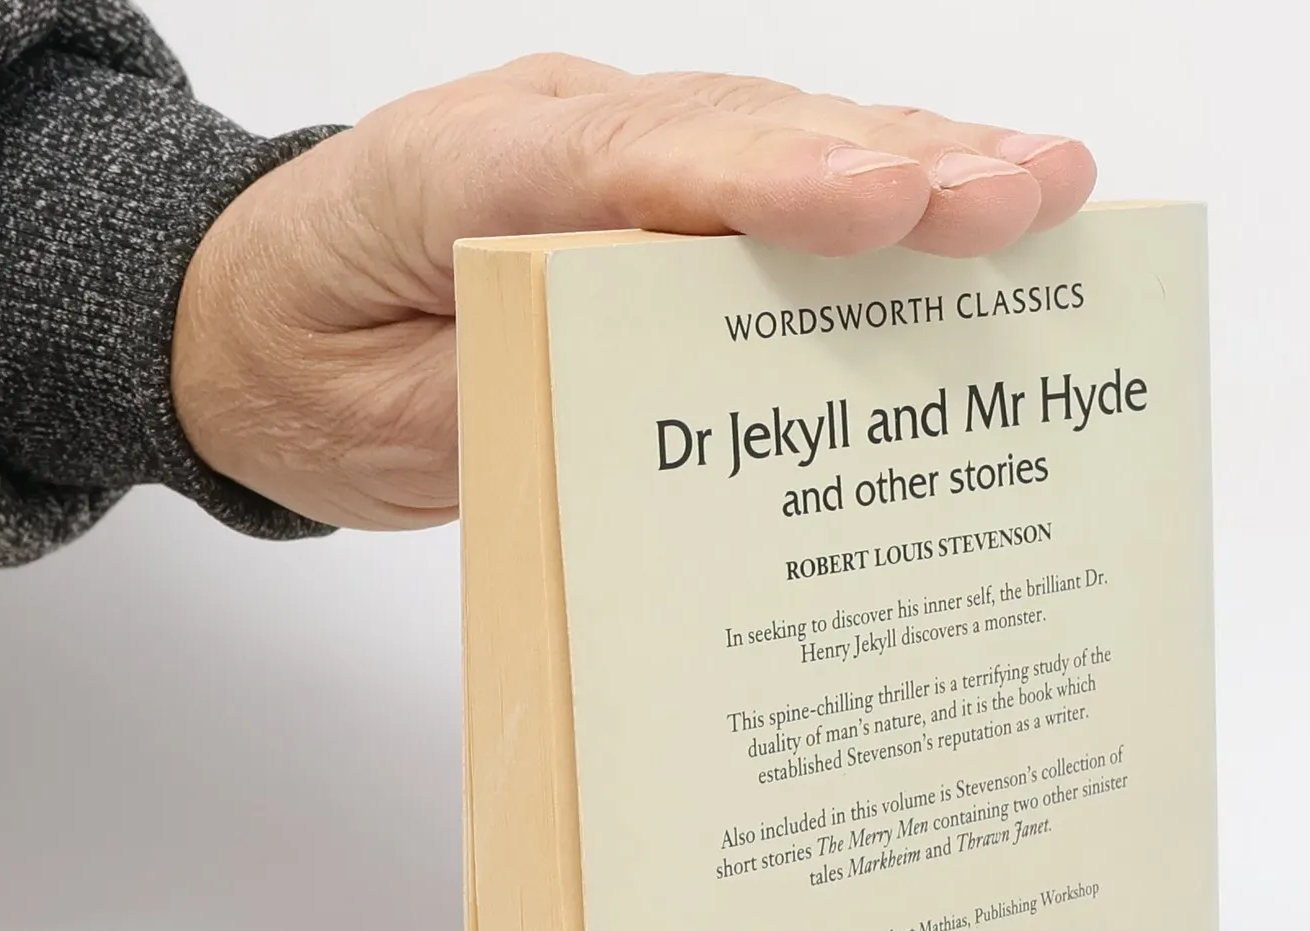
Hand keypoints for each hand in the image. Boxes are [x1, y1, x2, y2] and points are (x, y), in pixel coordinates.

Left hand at [170, 55, 1095, 530]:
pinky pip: (779, 179)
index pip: (632, 167)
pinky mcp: (657, 192)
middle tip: (1020, 197)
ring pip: (782, 138)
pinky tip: (983, 200)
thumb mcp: (389, 418)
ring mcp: (618, 150)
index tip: (884, 207)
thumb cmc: (314, 368)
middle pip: (740, 133)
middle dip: (891, 165)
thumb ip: (516, 396)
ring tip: (1049, 190)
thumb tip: (658, 406)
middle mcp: (563, 134)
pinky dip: (886, 189)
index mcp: (467, 173)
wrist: (260, 322)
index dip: (767, 186)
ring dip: (922, 163)